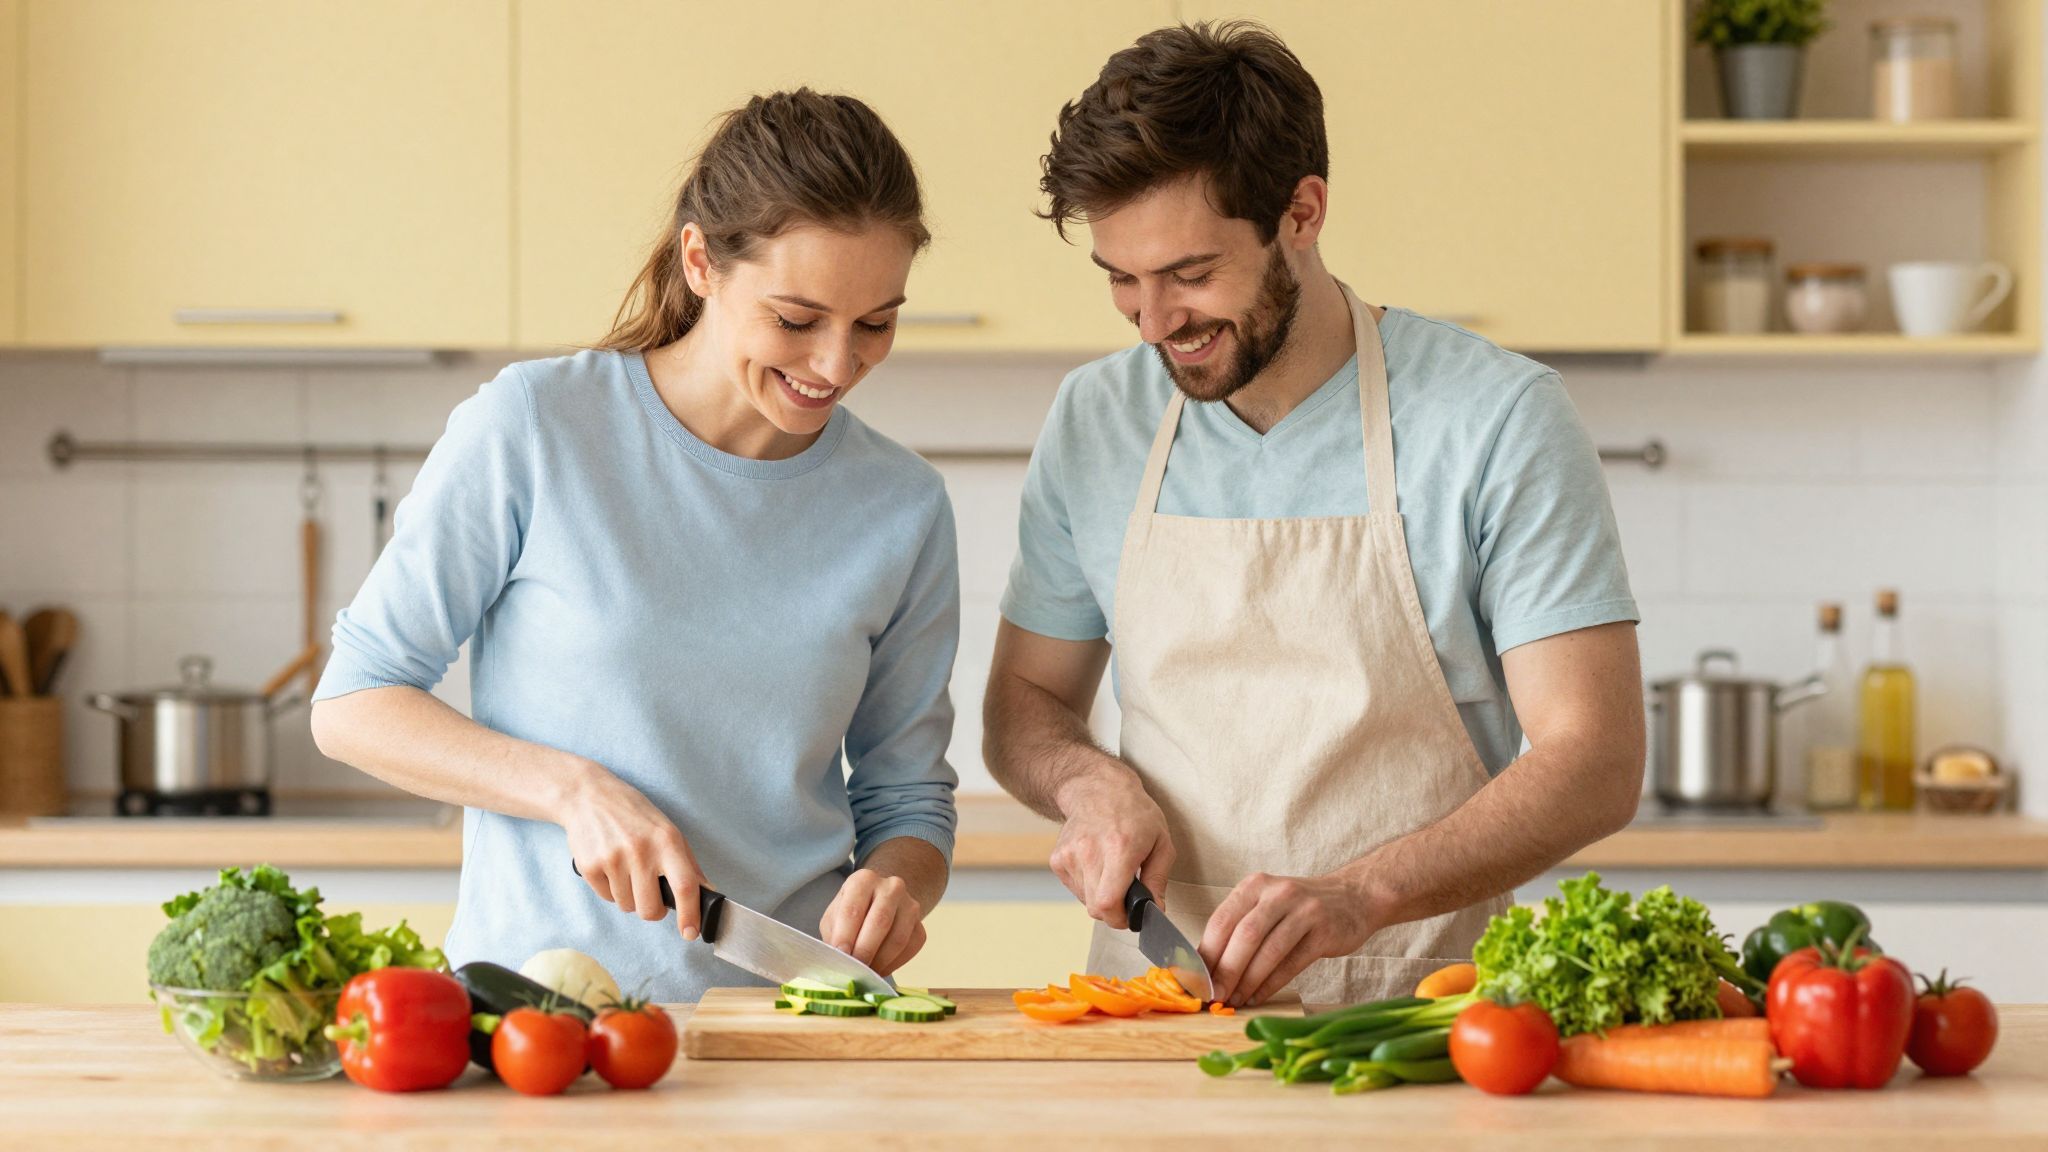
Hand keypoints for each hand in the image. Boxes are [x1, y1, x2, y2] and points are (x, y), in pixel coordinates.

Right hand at [562, 761, 708, 938]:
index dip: (690, 914)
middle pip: (650, 909)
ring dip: (629, 896)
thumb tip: (708, 892)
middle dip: (652, 910)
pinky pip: (606, 898)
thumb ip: (688, 864)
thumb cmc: (634, 815)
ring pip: (627, 906)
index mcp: (667, 841)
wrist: (589, 796)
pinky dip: (610, 889)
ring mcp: (613, 859)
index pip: (684, 885)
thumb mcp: (667, 831)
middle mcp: (641, 850)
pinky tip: (610, 865)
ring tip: (626, 869)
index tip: (690, 932)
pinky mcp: (589, 866)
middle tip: (650, 893)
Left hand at [819, 869, 926, 976]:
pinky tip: (879, 968)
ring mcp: (910, 906)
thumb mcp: (835, 917)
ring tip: (865, 973)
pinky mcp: (920, 926)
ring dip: (880, 961)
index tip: (840, 955)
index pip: (853, 909)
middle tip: (854, 969)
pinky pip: (909, 949)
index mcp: (864, 880)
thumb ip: (835, 935)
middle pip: (880, 921)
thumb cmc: (852, 912)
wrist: (881, 902)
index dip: (845, 935)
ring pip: (898, 938)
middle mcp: (891, 887)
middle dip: (865, 950)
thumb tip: (839, 960)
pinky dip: (893, 964)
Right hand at [1049, 767, 1174, 929]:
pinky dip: (1088, 886)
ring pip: (1085, 900)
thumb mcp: (1161, 843)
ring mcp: (1069, 855)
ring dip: (1100, 896)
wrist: (1099, 789)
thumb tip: (1155, 910)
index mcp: (1119, 849)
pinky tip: (1097, 866)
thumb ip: (1158, 880)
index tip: (1131, 916)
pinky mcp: (1057, 859)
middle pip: (1095, 908)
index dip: (1120, 919)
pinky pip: (1075, 889)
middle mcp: (1090, 852)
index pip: (1107, 903)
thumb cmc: (1135, 813)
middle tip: (1126, 898)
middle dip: (1113, 912)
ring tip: (1111, 873)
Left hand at [1201, 870, 1375, 1006]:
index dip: (1207, 953)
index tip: (1197, 980)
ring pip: (1268, 951)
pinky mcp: (1324, 931)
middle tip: (1214, 996)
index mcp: (1254, 885)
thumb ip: (1238, 928)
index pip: (1222, 921)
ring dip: (1248, 982)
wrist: (1352, 897)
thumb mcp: (1265, 905)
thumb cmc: (1298, 908)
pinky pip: (1291, 963)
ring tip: (1235, 1000)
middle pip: (1243, 936)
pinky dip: (1271, 984)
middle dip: (1225, 971)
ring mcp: (1304, 910)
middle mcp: (1278, 893)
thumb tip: (1205, 966)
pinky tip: (1258, 997)